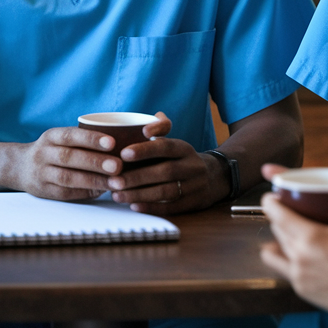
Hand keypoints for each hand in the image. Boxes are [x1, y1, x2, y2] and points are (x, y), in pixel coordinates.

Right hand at [13, 126, 119, 200]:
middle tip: (118, 165)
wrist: (19, 167)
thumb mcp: (60, 139)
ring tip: (116, 183)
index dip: (91, 138)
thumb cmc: (52, 150)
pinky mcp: (44, 191)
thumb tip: (120, 145)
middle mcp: (44, 153)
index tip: (112, 142)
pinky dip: (85, 192)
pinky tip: (102, 190)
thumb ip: (83, 140)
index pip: (71, 135)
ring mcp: (41, 173)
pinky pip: (66, 192)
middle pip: (69, 157)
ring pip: (67, 177)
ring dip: (94, 180)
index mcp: (51, 136)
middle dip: (95, 161)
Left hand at [107, 113, 224, 213]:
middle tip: (113, 180)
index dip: (145, 149)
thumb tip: (151, 119)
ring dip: (139, 194)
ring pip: (166, 192)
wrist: (214, 178)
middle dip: (136, 177)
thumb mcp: (176, 143)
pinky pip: (171, 207)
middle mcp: (192, 166)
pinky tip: (133, 206)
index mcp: (184, 149)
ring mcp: (195, 186)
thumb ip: (162, 130)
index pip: (165, 147)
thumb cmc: (182, 159)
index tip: (123, 153)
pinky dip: (151, 207)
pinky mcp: (194, 203)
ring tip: (117, 195)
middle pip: (164, 171)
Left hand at [260, 193, 327, 323]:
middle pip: (276, 231)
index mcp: (311, 237)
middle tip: (289, 218)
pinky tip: (304, 261)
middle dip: (280, 222)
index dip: (269, 204)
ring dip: (280, 243)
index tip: (269, 200)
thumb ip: (319, 226)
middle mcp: (299, 256)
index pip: (278, 215)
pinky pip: (285, 270)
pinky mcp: (300, 288)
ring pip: (274, 252)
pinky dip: (290, 262)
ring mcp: (297, 275)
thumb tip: (304, 222)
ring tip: (293, 241)